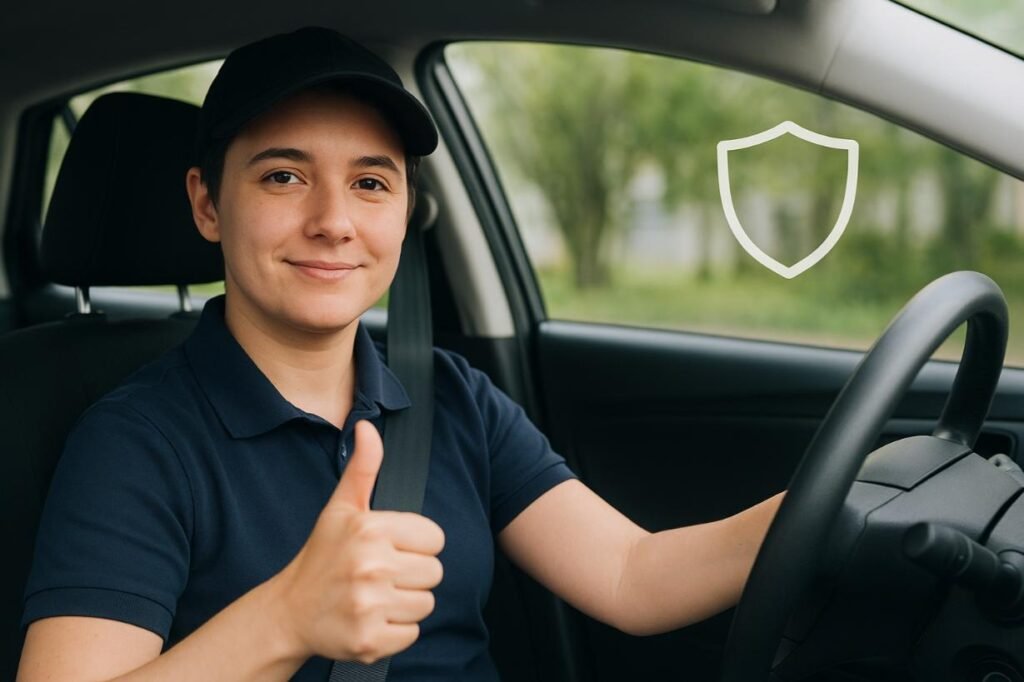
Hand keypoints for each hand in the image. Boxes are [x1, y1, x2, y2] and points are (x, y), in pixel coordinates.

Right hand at [272, 419, 444, 663]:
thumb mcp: (341, 508)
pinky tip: (371, 618)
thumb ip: (363, 468)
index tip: (390, 548)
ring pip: (426, 605)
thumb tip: (367, 427)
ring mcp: (369, 606)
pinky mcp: (369, 640)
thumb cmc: (321, 556)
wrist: (288, 611)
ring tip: (375, 596)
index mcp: (370, 530)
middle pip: (434, 573)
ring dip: (405, 604)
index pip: (435, 538)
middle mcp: (371, 567)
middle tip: (380, 575)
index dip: (416, 544)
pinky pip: (412, 634)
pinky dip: (395, 631)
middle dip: (412, 575)